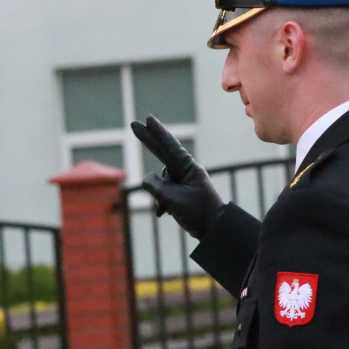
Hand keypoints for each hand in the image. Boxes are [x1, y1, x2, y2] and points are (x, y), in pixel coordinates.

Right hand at [131, 115, 223, 239]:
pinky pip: (162, 192)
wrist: (214, 229)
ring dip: (159, 196)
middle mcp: (184, 169)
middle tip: (134, 124)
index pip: (169, 146)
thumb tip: (147, 178)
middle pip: (162, 151)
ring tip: (167, 209)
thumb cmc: (198, 213)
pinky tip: (165, 213)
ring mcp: (181, 180)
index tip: (148, 119)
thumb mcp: (172, 199)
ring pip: (159, 181)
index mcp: (188, 167)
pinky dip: (161, 203)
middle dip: (148, 140)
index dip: (157, 132)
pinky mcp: (179, 190)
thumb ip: (155, 186)